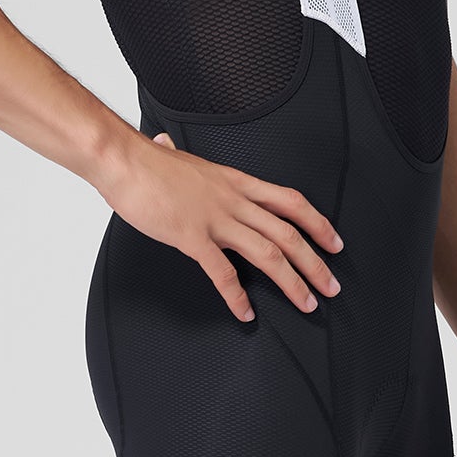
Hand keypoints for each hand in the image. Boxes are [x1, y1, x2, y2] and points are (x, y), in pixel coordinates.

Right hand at [100, 129, 343, 321]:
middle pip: (288, 234)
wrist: (122, 160)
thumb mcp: (174, 156)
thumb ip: (176, 154)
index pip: (291, 202)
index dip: (317, 224)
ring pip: (268, 254)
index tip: (333, 242)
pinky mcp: (192, 237)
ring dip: (292, 282)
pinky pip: (222, 273)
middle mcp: (233, 200)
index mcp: (235, 181)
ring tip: (306, 303)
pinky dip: (237, 297)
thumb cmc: (145, 161)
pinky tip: (245, 312)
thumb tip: (165, 144)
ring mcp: (215, 219)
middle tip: (331, 286)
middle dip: (315, 263)